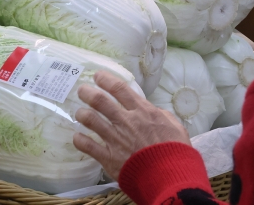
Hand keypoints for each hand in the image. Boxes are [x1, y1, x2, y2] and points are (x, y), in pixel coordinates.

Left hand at [73, 71, 190, 180]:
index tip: (97, 76)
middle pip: (100, 101)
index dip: (106, 80)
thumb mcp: (175, 127)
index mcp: (143, 112)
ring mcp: (115, 139)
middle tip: (82, 91)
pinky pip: (87, 146)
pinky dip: (80, 140)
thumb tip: (152, 111)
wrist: (171, 177)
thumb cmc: (176, 151)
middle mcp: (126, 121)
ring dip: (82, 114)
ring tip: (80, 114)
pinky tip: (78, 137)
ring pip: (90, 120)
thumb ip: (160, 116)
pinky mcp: (108, 158)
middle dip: (87, 93)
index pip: (120, 89)